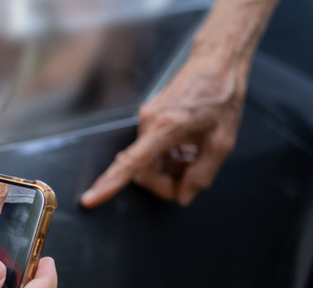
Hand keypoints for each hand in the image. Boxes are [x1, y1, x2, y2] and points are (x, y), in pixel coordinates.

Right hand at [80, 47, 249, 207]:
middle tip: (190, 183)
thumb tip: (184, 196)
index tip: (90, 200)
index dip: (109, 184)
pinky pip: (151, 148)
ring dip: (169, 168)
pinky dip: (168, 156)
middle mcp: (149, 122)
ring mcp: (146, 118)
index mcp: (165, 128)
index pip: (131, 163)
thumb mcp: (222, 142)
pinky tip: (188, 150)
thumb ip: (202, 174)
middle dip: (164, 183)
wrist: (217, 62)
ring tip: (194, 159)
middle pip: (143, 170)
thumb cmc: (222, 96)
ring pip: (148, 161)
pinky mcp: (149, 116)